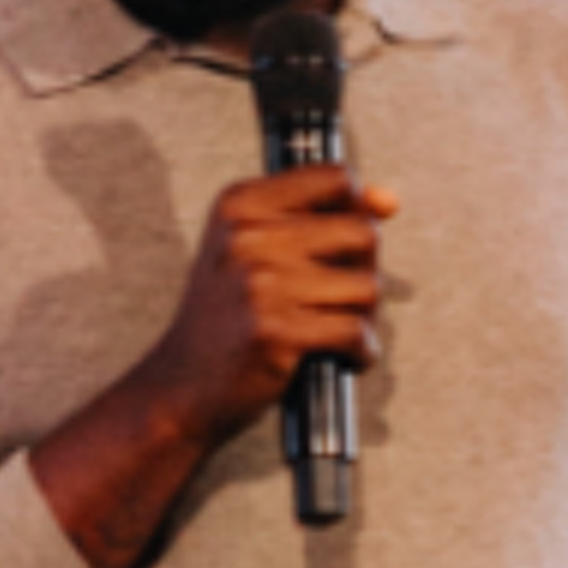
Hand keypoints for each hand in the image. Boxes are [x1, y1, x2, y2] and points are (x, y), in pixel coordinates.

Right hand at [29, 165, 396, 567]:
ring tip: (333, 332)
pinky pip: (356, 332)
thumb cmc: (226, 320)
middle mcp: (246, 236)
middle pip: (363, 232)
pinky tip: (340, 358)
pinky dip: (360, 352)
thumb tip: (387, 201)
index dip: (358, 210)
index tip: (347, 244)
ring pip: (367, 286)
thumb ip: (321, 217)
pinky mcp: (276, 332)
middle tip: (339, 300)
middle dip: (365, 271)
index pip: (336, 178)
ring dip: (364, 317)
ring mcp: (259, 284)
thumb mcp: (253, 250)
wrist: (180, 389)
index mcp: (239, 204)